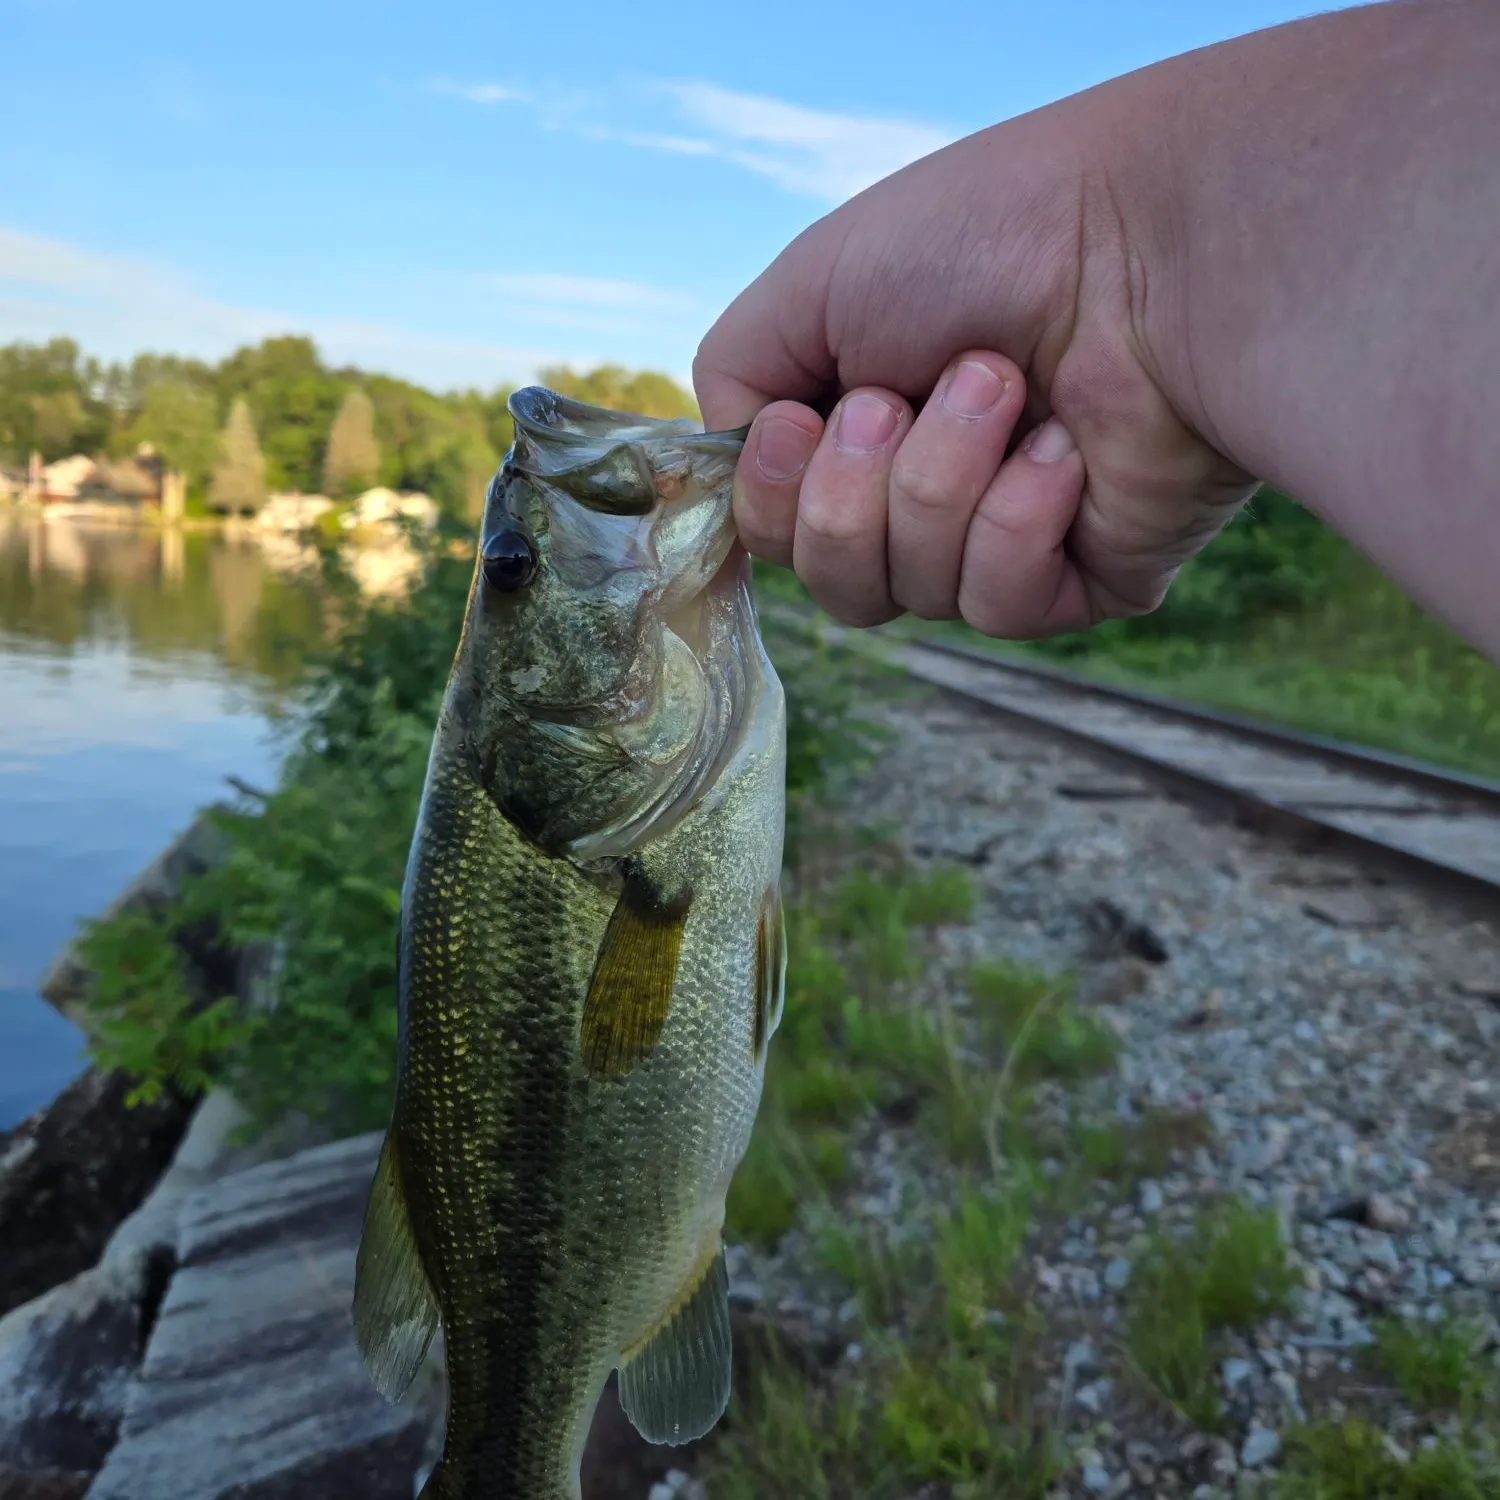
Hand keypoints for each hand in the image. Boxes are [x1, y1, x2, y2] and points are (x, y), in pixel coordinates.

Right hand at [693, 89, 1257, 635]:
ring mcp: (1002, 545)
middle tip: (904, 398)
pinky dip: (1015, 518)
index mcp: (862, 434)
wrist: (1144, 246)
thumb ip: (734, 376)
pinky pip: (997, 606)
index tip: (804, 424)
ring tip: (1003, 386)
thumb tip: (743, 459)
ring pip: (909, 595)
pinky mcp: (1079, 584)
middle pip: (834, 585)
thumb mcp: (811, 282)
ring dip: (941, 480)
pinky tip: (1062, 451)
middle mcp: (925, 496)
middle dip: (855, 494)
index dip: (773, 500)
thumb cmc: (986, 241)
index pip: (777, 533)